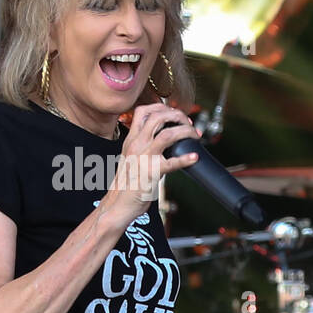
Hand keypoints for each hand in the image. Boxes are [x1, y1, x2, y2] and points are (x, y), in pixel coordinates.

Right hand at [103, 103, 199, 225]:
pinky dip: (185, 159)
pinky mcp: (151, 174)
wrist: (117, 204)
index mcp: (131, 140)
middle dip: (178, 116)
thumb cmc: (128, 183)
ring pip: (167, 134)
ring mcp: (143, 158)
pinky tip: (194, 157)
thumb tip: (164, 140)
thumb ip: (144, 147)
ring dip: (185, 131)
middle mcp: (136, 145)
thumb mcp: (131, 158)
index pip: (143, 111)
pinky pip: (172, 163)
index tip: (177, 115)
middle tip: (189, 123)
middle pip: (158, 117)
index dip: (163, 108)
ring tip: (195, 135)